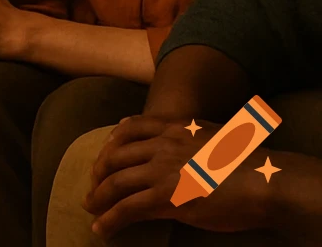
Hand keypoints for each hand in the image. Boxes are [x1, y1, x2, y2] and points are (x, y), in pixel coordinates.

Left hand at [83, 114, 276, 237]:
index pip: (129, 128)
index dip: (111, 142)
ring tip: (90, 210)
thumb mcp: (215, 134)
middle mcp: (162, 145)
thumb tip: (176, 129)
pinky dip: (110, 219)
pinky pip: (128, 209)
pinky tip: (103, 229)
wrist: (265, 182)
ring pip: (116, 183)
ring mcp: (162, 171)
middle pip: (116, 156)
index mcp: (175, 127)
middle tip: (93, 187)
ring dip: (98, 198)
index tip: (103, 154)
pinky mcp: (166, 198)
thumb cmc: (248, 162)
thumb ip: (191, 131)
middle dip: (99, 173)